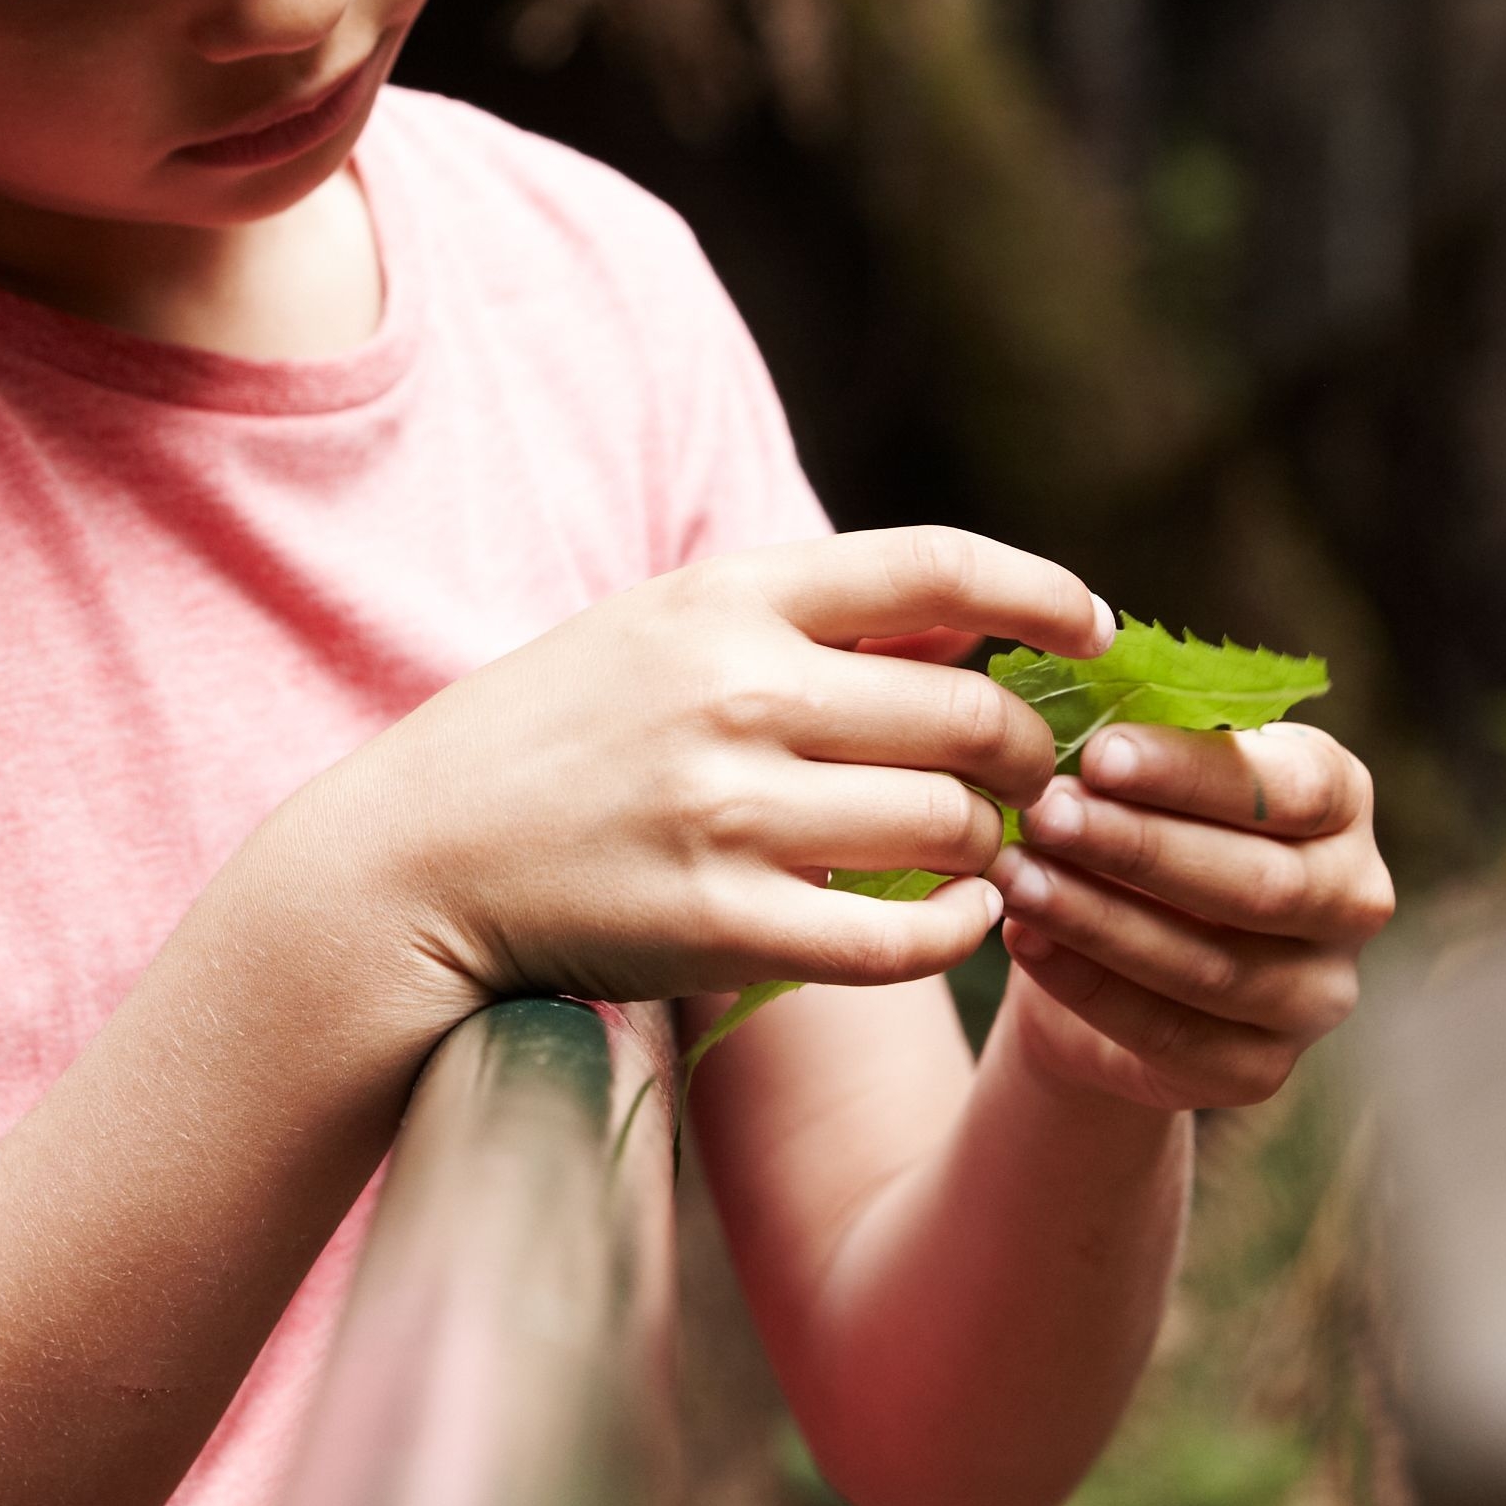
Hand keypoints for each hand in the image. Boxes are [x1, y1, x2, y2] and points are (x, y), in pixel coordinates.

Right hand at [260, 526, 1106, 1017]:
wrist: (412, 863)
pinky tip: (960, 919)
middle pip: (972, 715)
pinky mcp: (723, 926)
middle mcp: (733, 692)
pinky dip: (961, 930)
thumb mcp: (658, 632)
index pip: (934, 568)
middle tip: (1032, 778)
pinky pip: (905, 936)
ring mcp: (728, 813)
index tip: (1093, 630)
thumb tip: (972, 632)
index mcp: (723, 597)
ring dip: (991, 843)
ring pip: (951, 824)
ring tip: (979, 850)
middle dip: (1029, 753)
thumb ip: (804, 622)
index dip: (1041, 592)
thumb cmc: (552, 740)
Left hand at [984, 722, 1391, 1110]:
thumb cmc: (1128, 825)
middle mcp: (1353, 898)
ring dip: (1102, 918)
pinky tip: (1023, 938)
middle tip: (1044, 813)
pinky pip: (1174, 1035)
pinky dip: (1089, 986)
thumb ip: (1133, 742)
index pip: (1294, 788)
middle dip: (1141, 847)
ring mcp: (1317, 995)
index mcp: (1340, 801)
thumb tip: (1069, 704)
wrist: (1103, 956)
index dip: (1195, 774)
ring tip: (1015, 876)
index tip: (1099, 754)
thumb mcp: (1139, 773)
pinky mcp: (1262, 1069)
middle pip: (1261, 883)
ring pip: (1213, 966)